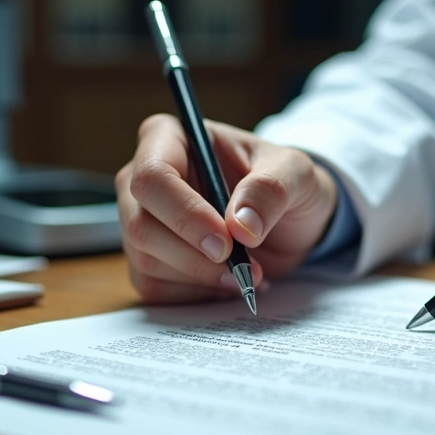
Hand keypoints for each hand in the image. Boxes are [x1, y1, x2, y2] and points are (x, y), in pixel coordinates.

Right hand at [116, 114, 338, 303]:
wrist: (287, 220)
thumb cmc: (283, 183)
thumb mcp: (294, 173)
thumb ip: (271, 189)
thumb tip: (240, 226)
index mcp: (169, 139)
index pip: (152, 176)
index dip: (184, 214)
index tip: (225, 240)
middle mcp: (143, 179)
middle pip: (140, 225)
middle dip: (192, 255)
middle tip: (242, 266)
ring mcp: (140, 221)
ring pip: (145, 261)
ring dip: (201, 277)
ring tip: (247, 273)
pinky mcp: (148, 260)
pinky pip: (155, 289)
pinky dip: (196, 294)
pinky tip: (227, 283)